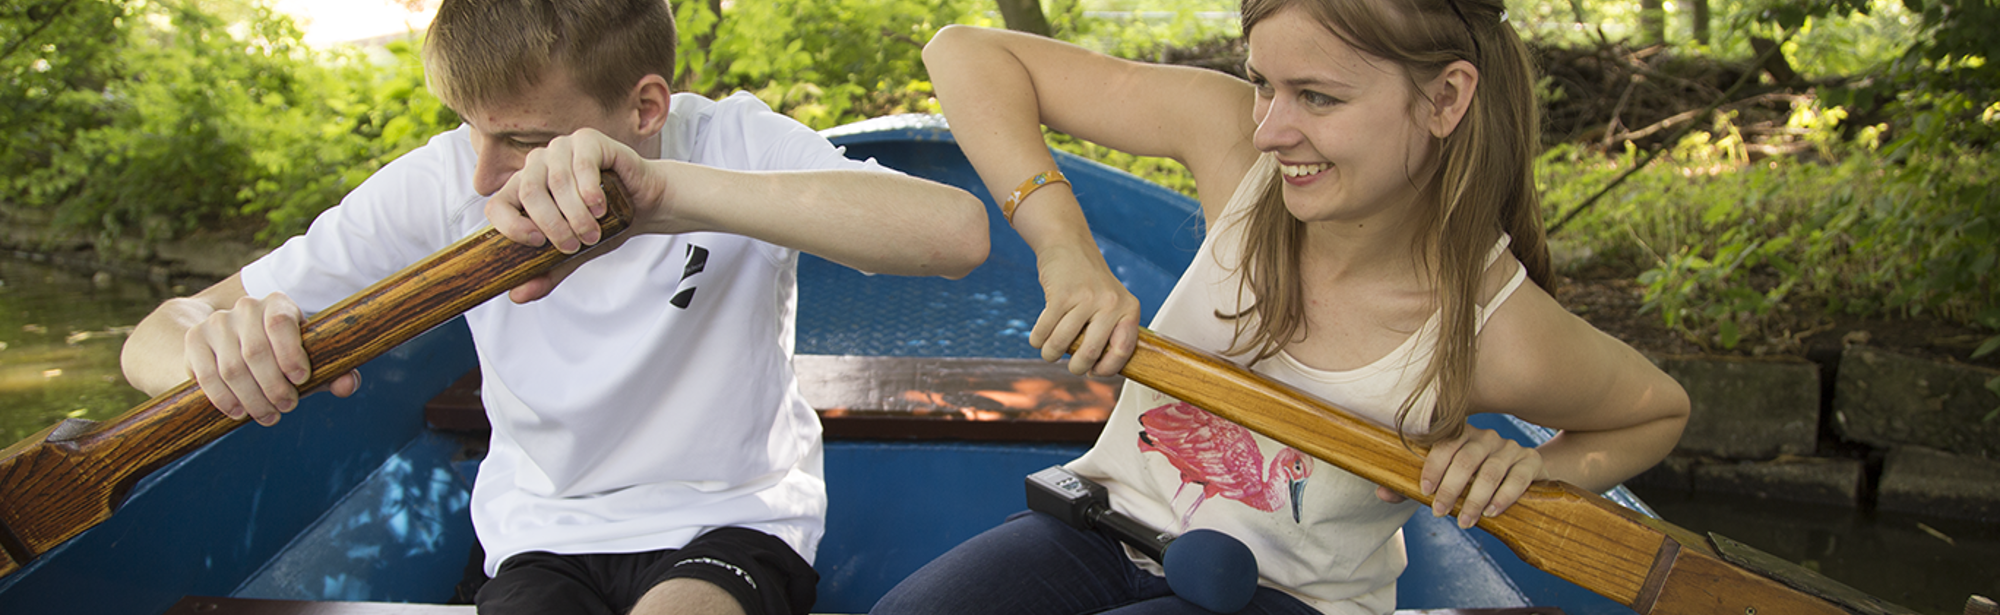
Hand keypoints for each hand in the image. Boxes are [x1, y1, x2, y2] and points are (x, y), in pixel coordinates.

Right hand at [183, 293, 357, 425]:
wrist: (228, 342)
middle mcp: (246, 307)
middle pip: (256, 352)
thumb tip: (347, 385)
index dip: (291, 353)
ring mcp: (217, 323)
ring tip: (267, 415)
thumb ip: (333, 372)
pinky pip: (207, 376)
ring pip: (232, 368)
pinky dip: (224, 399)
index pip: (281, 322)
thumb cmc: (280, 356)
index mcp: (278, 305)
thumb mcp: (308, 361)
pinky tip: (238, 412)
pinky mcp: (194, 340)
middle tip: (286, 408)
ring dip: (252, 399)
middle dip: (274, 387)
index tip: (301, 379)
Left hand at [485, 128, 670, 302]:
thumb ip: (546, 270)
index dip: (512, 226)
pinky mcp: (588, 140)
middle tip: (573, 244)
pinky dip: (590, 190)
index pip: (497, 203)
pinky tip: (600, 207)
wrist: (646, 205)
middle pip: (528, 192)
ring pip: (556, 182)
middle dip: (551, 225)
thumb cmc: (606, 223)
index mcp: (524, 187)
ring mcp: (562, 148)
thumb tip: (516, 295)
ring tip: (592, 232)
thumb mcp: (574, 253)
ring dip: (575, 214)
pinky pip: (581, 164)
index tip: (537, 244)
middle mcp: (538, 164)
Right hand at [1029, 244, 1140, 375]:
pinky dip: (1037, 340)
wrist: (1068, 244)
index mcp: (1129, 309)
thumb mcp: (1111, 302)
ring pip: (1062, 344)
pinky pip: (1044, 331)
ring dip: (1050, 354)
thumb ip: (1110, 331)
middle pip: (1090, 354)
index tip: (1094, 372)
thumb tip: (1096, 370)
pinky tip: (1039, 337)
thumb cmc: (1088, 282)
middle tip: (1071, 365)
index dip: (1106, 369)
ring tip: (1050, 350)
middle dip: (1076, 368)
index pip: (1123, 350)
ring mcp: (1086, 298)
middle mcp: (1111, 303)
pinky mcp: (1061, 295)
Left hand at [1376, 427, 1548, 528]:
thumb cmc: (1474, 479)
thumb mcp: (1445, 481)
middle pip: (1466, 459)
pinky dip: (1503, 497)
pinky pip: (1517, 478)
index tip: (1425, 491)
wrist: (1523, 475)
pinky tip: (1491, 513)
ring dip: (1475, 499)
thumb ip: (1413, 486)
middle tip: (1439, 512)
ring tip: (1464, 521)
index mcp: (1461, 434)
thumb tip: (1381, 492)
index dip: (1433, 466)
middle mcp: (1486, 437)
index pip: (1444, 443)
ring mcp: (1510, 448)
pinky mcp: (1530, 462)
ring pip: (1490, 471)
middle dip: (1451, 489)